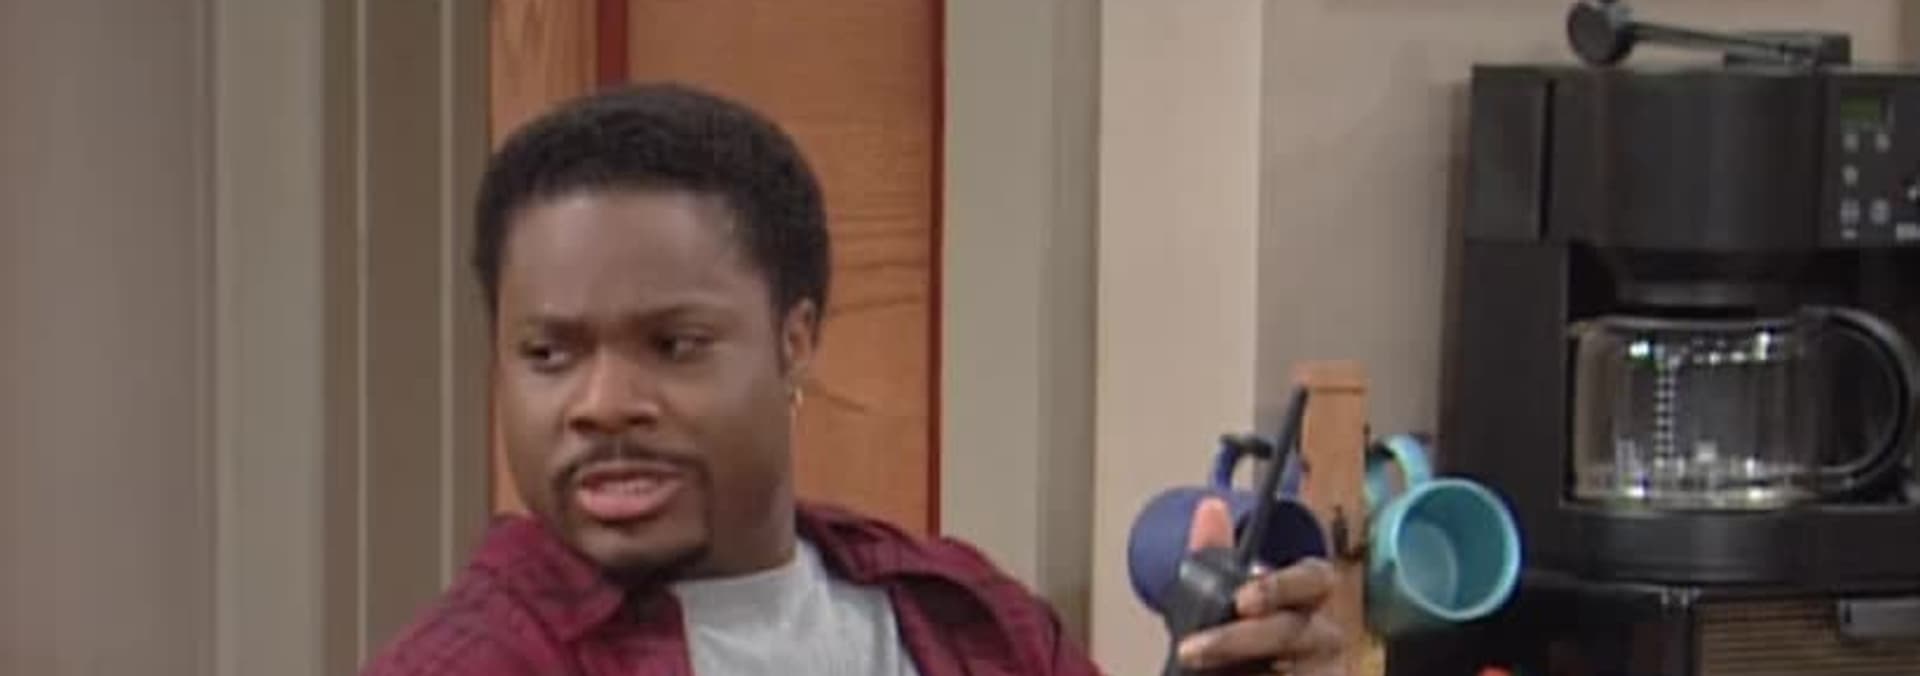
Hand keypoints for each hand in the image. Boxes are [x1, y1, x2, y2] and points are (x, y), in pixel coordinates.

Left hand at [1174, 497, 1344, 675]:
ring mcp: (1322, 668)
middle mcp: (1322, 633)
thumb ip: (1216, 555)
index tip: (1241, 600)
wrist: (1240, 673)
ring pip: (1294, 669)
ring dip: (1244, 670)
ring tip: (1202, 671)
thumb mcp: (1223, 597)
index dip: (1280, 586)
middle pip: (1293, 630)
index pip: (1314, 577)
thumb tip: (1211, 507)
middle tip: (1193, 650)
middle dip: (1238, 640)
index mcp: (1308, 596)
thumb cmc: (1240, 634)